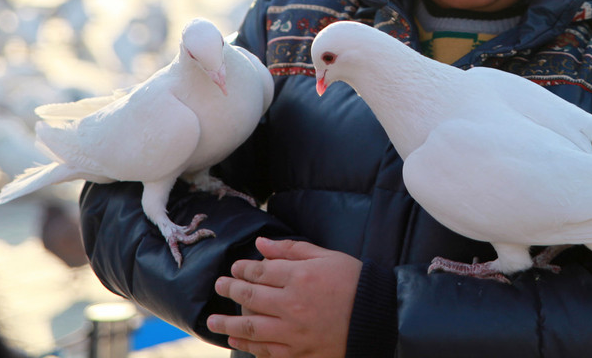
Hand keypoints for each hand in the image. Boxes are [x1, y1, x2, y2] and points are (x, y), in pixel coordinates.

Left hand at [208, 237, 362, 357]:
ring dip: (228, 323)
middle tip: (219, 286)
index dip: (243, 269)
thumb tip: (261, 243)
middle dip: (231, 290)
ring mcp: (293, 332)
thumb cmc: (354, 281)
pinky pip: (267, 351)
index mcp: (299, 277)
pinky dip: (249, 346)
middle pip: (250, 297)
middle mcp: (292, 305)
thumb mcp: (326, 256)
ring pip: (251, 327)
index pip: (260, 271)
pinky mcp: (299, 352)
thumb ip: (291, 250)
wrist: (378, 316)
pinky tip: (237, 340)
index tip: (234, 268)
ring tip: (213, 320)